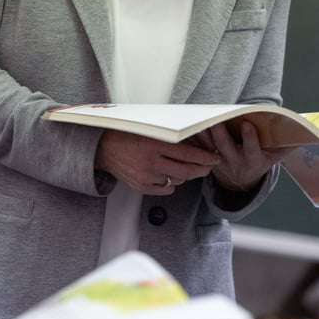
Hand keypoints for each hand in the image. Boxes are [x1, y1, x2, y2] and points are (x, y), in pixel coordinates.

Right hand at [95, 130, 219, 194]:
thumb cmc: (126, 135)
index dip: (205, 158)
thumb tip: (195, 141)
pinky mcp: (141, 187)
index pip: (188, 154)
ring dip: (184, 175)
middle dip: (201, 169)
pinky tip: (167, 174)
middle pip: (186, 171)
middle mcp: (150, 163)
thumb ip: (170, 136)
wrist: (103, 149)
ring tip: (183, 167)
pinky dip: (170, 183)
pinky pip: (165, 189)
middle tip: (208, 166)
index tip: (215, 158)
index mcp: (154, 144)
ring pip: (177, 180)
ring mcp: (145, 177)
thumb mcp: (149, 129)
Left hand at [190, 122, 288, 192]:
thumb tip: (307, 135)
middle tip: (216, 118)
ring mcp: (219, 160)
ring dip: (204, 132)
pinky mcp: (207, 157)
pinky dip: (194, 135)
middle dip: (220, 133)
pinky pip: (199, 146)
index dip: (250, 138)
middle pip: (225, 147)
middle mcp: (234, 161)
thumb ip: (287, 147)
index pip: (251, 149)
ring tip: (201, 116)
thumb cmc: (260, 162)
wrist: (240, 182)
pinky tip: (189, 123)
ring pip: (209, 146)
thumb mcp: (275, 158)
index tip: (248, 124)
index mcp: (253, 161)